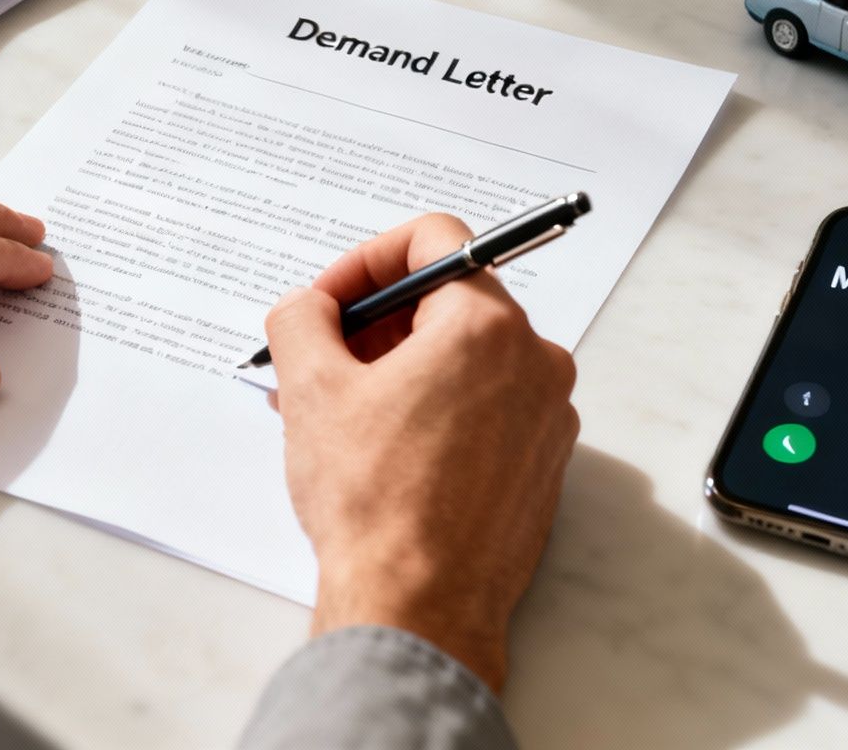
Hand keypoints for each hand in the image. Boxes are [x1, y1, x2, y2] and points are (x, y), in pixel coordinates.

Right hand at [264, 214, 578, 691]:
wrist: (418, 607)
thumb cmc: (376, 503)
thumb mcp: (311, 388)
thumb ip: (302, 318)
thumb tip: (308, 307)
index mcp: (488, 327)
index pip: (435, 240)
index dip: (366, 260)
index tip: (329, 300)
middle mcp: (534, 363)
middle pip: (448, 303)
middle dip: (374, 323)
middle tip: (319, 357)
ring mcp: (545, 419)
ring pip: (462, 362)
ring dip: (396, 370)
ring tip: (331, 411)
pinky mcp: (539, 468)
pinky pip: (482, 411)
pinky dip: (430, 412)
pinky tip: (375, 449)